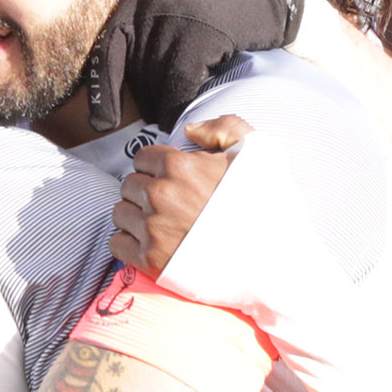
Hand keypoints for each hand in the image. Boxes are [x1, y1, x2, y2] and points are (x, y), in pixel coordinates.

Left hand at [86, 0, 302, 133]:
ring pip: (158, 83)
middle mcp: (147, 3)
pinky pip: (181, 85)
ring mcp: (174, 17)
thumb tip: (118, 97)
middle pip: (136, 73)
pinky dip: (184, 103)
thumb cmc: (215, 13)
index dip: (102, 92)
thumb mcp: (170, 14)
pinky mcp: (200, 33)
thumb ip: (144, 42)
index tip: (101, 124)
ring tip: (186, 101)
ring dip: (168, 103)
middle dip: (149, 98)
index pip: (106, 52)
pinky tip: (194, 104)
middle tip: (166, 108)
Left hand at [113, 117, 253, 274]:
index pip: (142, 158)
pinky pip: (116, 243)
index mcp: (180, 165)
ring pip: (120, 212)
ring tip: (161, 225)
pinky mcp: (150, 260)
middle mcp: (161, 194)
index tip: (173, 181)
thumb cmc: (268, 207)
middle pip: (128, 184)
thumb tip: (189, 130)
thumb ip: (224, 128)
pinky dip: (128, 243)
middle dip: (146, 191)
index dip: (157, 167)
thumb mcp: (259, 152)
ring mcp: (153, 228)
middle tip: (169, 205)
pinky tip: (151, 244)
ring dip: (135, 216)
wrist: (275, 263)